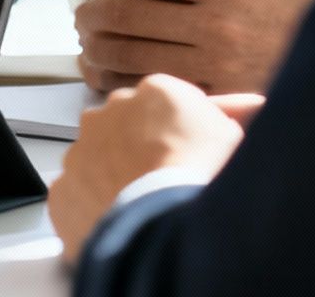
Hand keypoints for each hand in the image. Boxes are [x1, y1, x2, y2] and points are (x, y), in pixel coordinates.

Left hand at [48, 75, 251, 262]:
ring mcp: (79, 152)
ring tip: (143, 206)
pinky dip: (93, 208)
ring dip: (113, 179)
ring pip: (96, 162)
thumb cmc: (202, 173)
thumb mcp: (233, 134)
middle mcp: (108, 113)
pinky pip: (77, 197)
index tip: (186, 153)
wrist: (163, 215)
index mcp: (154, 92)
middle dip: (139, 150)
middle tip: (164, 180)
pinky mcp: (63, 189)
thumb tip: (251, 106)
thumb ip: (231, 114)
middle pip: (124, 130)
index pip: (164, 106)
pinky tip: (119, 222)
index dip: (177, 132)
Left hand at [75, 0, 313, 93]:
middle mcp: (216, 24)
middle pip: (125, 13)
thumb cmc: (289, 15)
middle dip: (91, 13)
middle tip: (82, 16)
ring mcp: (214, 66)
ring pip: (129, 55)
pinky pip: (152, 90)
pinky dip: (122, 83)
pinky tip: (112, 76)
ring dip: (96, 49)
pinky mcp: (214, 100)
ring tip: (90, 44)